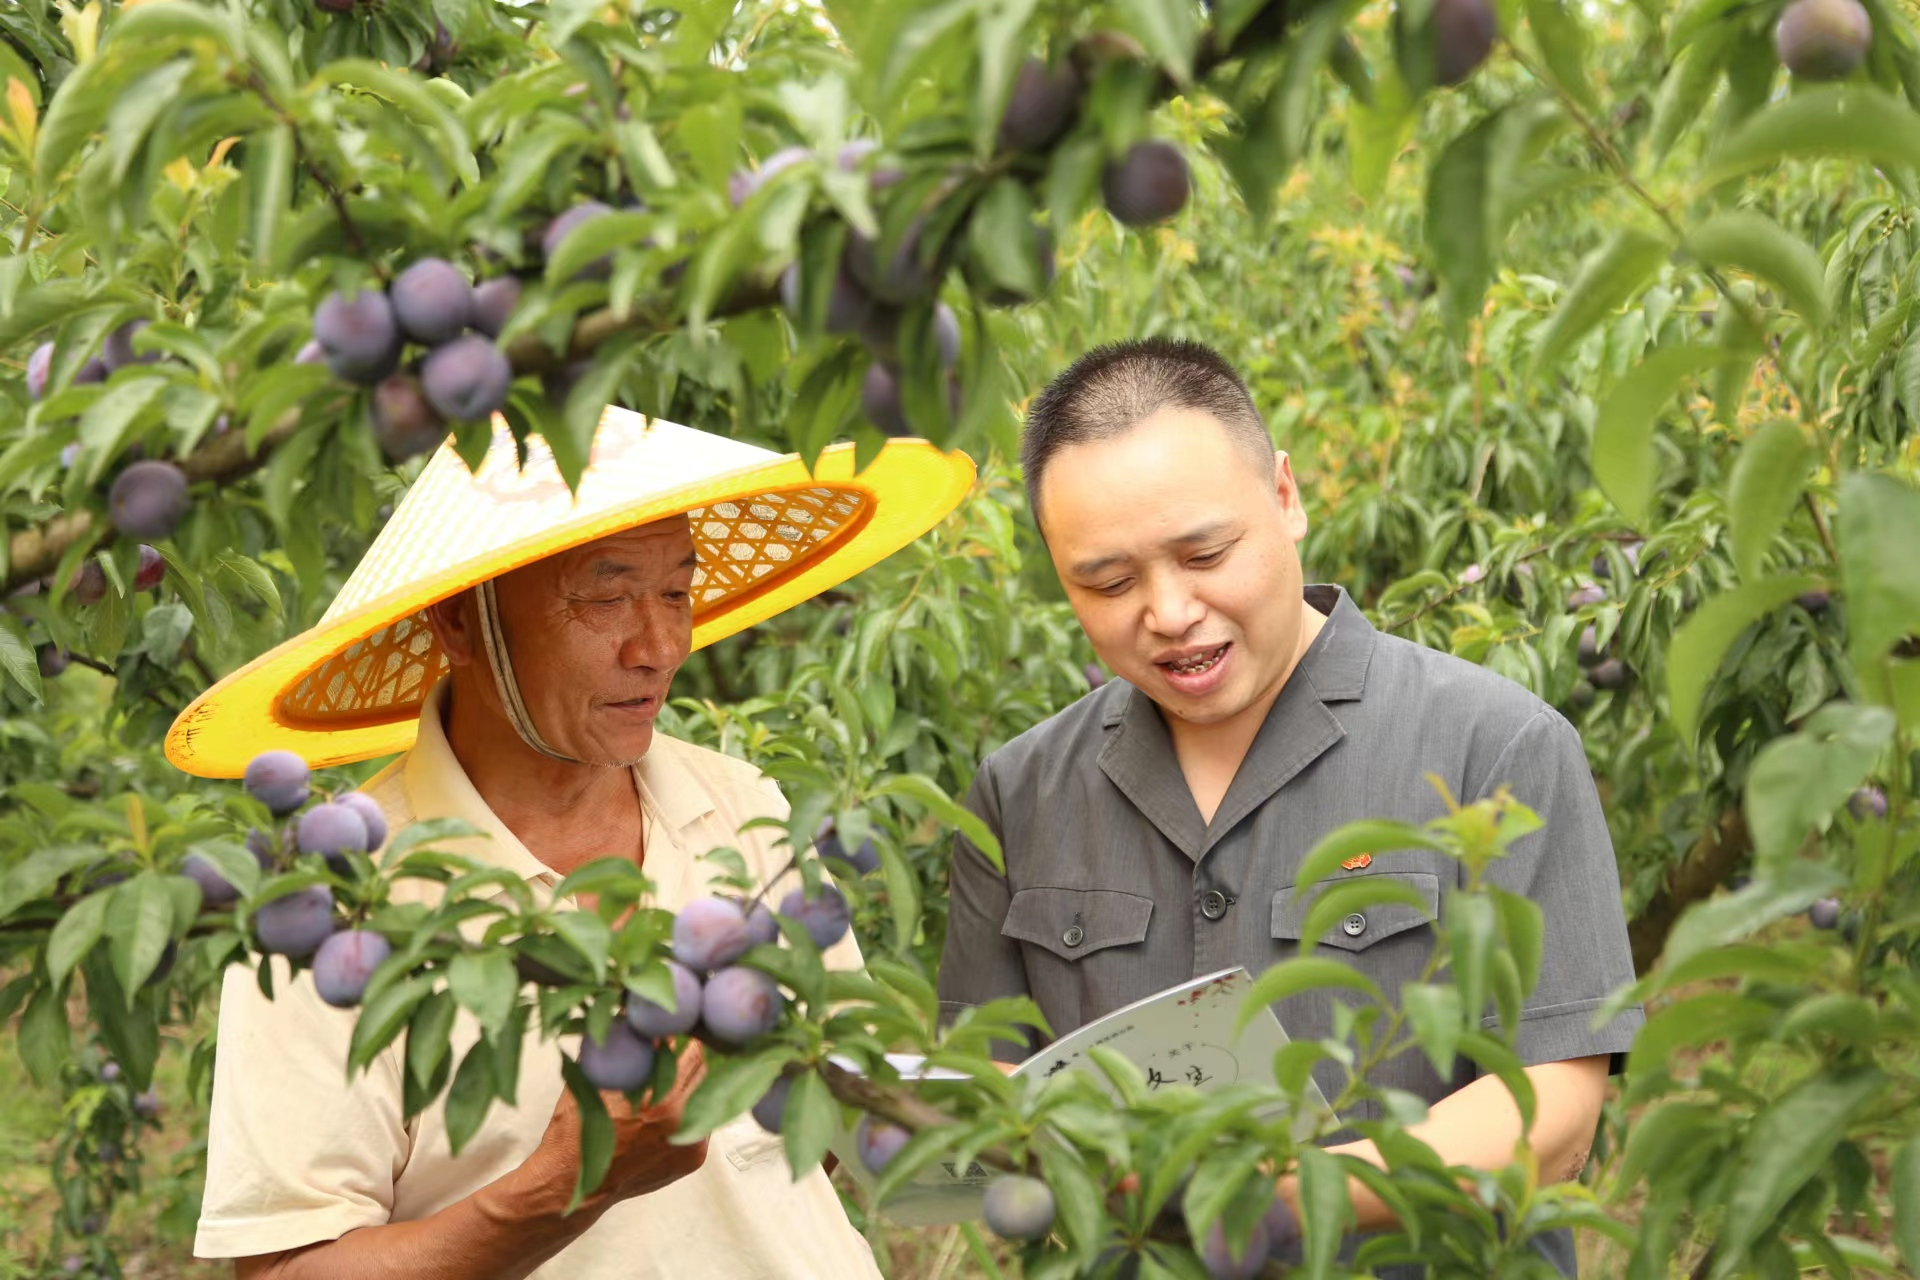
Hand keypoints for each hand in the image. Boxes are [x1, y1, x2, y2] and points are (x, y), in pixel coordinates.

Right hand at [509, 1041, 710, 1220]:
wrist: (571, 1185)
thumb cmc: (576, 1128)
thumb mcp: (594, 1078)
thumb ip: (624, 1048)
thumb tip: (642, 1017)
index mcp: (658, 1098)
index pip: (694, 1050)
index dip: (688, 1033)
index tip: (680, 1023)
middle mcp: (681, 1120)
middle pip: (706, 1070)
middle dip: (694, 1054)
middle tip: (681, 1042)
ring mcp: (692, 1142)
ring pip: (707, 1095)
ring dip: (694, 1082)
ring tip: (672, 1076)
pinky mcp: (694, 1158)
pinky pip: (703, 1121)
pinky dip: (691, 1109)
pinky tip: (669, 1107)